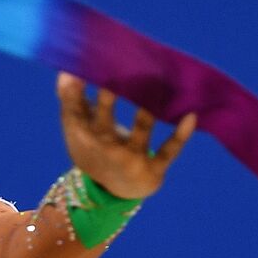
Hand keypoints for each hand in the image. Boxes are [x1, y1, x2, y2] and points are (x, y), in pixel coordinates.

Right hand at [56, 72, 197, 200]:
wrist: (113, 190)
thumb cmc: (95, 148)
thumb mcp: (78, 128)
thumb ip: (72, 100)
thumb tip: (67, 70)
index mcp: (82, 135)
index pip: (74, 110)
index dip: (74, 90)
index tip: (81, 66)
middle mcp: (104, 146)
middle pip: (105, 120)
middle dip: (108, 99)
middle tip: (115, 72)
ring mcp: (130, 158)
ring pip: (142, 132)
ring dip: (148, 113)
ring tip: (156, 88)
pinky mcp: (154, 169)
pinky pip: (169, 150)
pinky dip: (181, 134)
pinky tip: (191, 115)